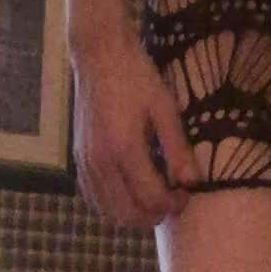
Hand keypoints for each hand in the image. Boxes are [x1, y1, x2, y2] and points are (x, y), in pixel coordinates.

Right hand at [71, 28, 198, 228]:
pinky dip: (112, 206)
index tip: (187, 194)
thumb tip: (192, 183)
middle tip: (174, 202)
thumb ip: (178, 148)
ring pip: (108, 211)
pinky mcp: (78, 159)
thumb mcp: (165, 108)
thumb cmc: (137, 77)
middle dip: (154, 215)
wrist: (100, 56)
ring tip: (155, 200)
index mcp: (124, 148)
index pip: (150, 198)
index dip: (172, 204)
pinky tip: (129, 195)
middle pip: (127, 213)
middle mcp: (100, 162)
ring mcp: (85, 162)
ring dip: (133, 215)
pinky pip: (94, 197)